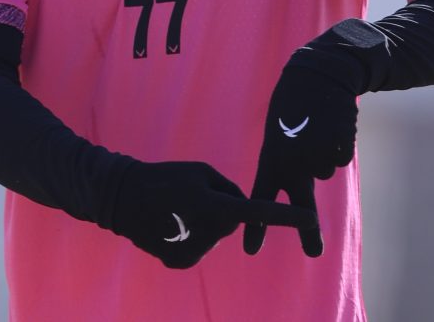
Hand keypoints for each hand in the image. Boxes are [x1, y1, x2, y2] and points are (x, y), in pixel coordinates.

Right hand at [112, 160, 316, 268]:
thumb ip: (229, 189)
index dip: (286, 217)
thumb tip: (242, 209)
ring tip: (177, 210)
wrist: (122, 198)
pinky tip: (172, 226)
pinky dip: (191, 237)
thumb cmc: (166, 177)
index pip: (258, 212)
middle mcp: (208, 232)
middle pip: (231, 223)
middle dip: (221, 211)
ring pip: (215, 236)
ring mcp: (194, 250)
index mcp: (214, 205)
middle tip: (192, 197)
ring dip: (204, 224)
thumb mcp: (200, 171)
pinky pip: (200, 247)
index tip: (311, 220)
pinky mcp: (182, 261)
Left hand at [243, 65, 357, 256]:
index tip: (250, 251)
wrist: (317, 74)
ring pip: (323, 171)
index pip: (261, 198)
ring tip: (314, 128)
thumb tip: (302, 203)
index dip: (257, 226)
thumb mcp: (278, 134)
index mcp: (271, 158)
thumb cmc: (291, 104)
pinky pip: (338, 158)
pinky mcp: (337, 147)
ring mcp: (316, 155)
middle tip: (314, 254)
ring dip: (321, 155)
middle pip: (301, 205)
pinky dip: (336, 145)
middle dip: (307, 232)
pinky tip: (329, 125)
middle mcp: (292, 161)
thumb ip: (285, 165)